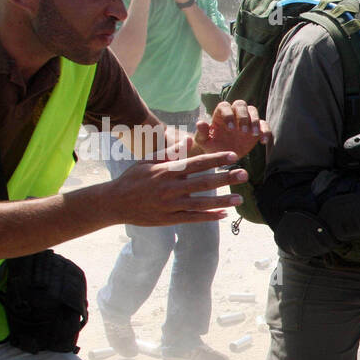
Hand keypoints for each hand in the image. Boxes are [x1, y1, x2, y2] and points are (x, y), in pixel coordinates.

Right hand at [110, 151, 244, 224]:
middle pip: (204, 183)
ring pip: (201, 203)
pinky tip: (224, 215)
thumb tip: (190, 140)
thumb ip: (171, 153)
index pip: (196, 163)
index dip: (216, 159)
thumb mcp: (149, 161)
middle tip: (244, 175)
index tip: (233, 155)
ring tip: (239, 198)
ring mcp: (170, 205)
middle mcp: (170, 188)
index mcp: (167, 171)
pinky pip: (193, 218)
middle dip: (226, 178)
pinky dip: (209, 216)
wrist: (115, 203)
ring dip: (222, 201)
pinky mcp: (169, 219)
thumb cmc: (133, 179)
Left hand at [191, 101, 270, 160]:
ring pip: (253, 111)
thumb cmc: (212, 146)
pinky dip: (266, 131)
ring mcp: (246, 120)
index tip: (230, 128)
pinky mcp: (257, 128)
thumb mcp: (204, 142)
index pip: (225, 106)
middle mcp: (234, 113)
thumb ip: (202, 133)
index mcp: (220, 114)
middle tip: (243, 131)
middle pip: (241, 104)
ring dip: (255, 121)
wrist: (223, 155)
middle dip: (243, 116)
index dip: (228, 115)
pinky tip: (263, 142)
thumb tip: (200, 123)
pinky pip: (264, 125)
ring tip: (254, 135)